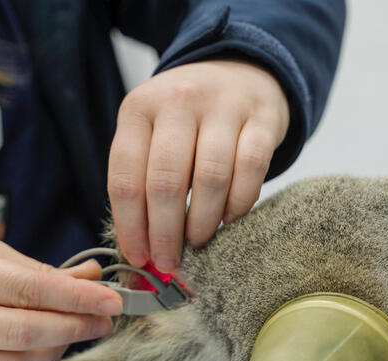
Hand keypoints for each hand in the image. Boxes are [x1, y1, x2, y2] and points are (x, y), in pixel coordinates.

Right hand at [0, 227, 122, 360]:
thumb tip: (92, 279)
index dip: (77, 298)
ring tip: (70, 333)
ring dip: (54, 353)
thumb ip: (38, 269)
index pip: (27, 290)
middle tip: (103, 319)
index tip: (111, 300)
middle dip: (74, 328)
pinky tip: (40, 350)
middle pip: (24, 333)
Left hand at [108, 59, 290, 271]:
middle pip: (166, 182)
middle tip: (170, 261)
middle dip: (166, 233)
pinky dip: (239, 204)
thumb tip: (140, 249)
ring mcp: (223, 107)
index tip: (139, 257)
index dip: (131, 227)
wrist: (239, 72)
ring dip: (203, 222)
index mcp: (139, 109)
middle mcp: (178, 101)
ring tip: (199, 242)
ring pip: (210, 178)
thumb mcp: (151, 132)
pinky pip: (251, 170)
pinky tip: (229, 219)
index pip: (126, 178)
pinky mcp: (262, 118)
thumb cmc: (187, 119)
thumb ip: (142, 179)